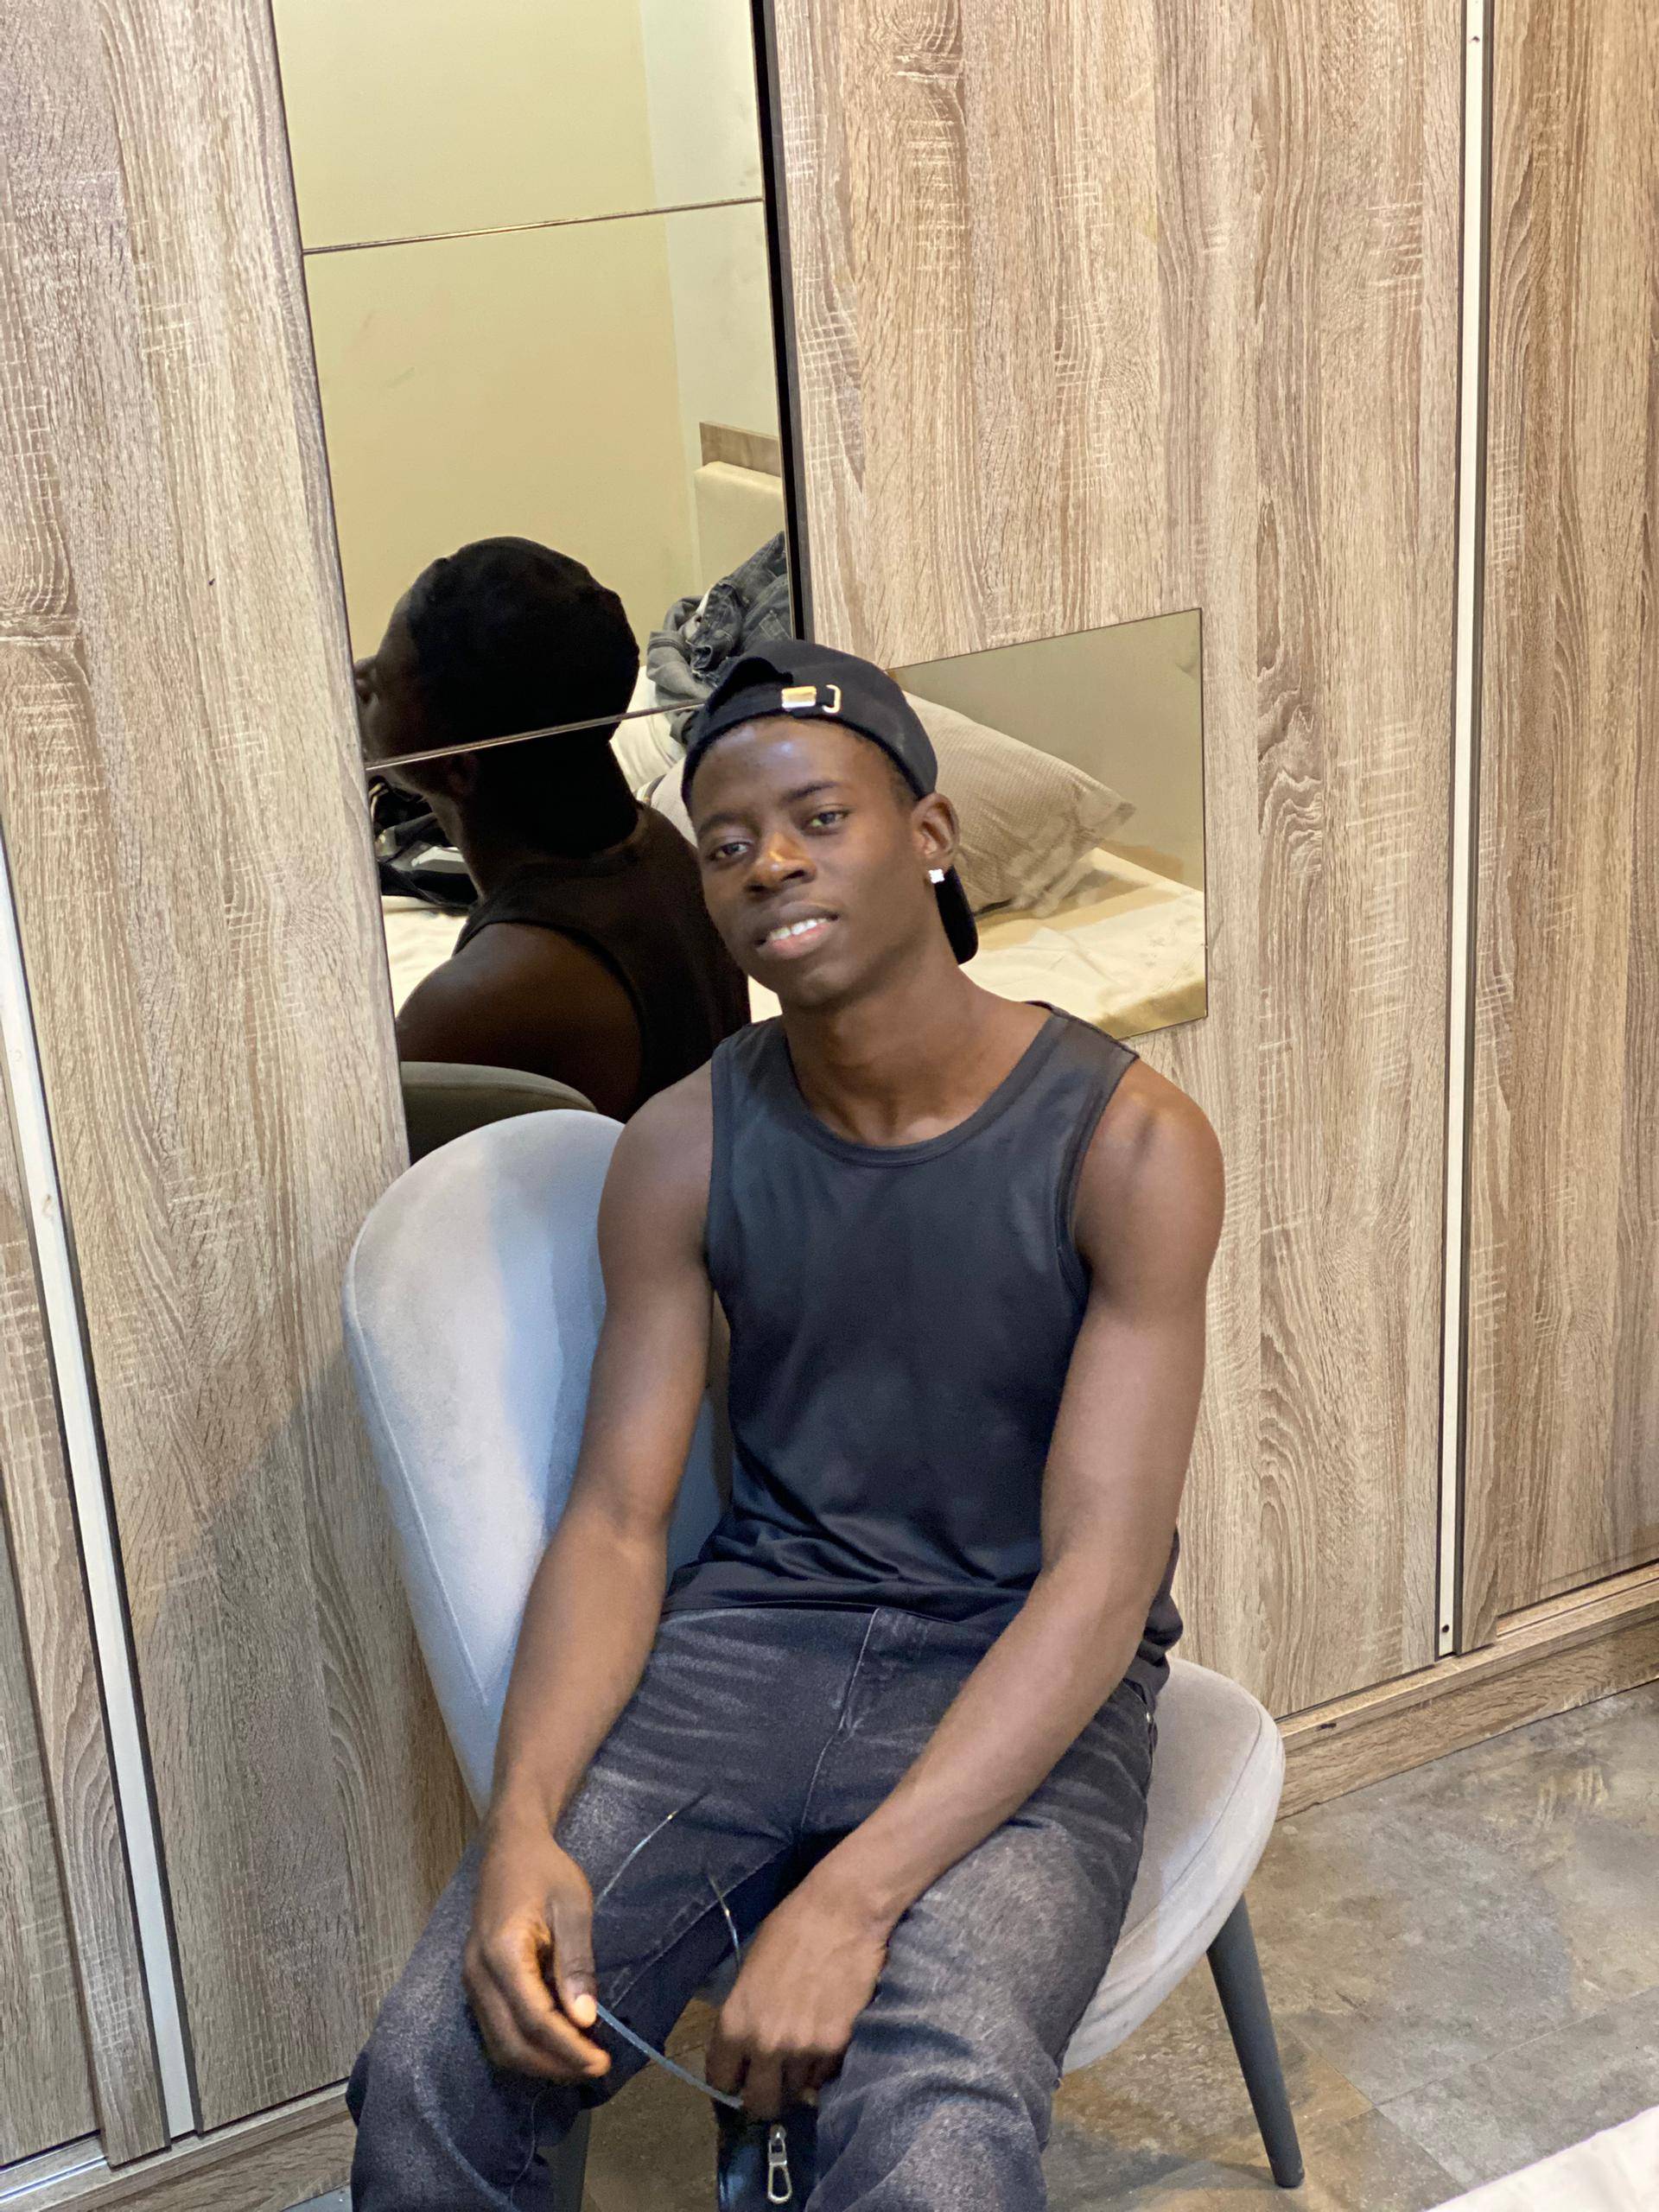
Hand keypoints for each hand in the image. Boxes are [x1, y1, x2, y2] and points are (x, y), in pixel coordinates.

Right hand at [463, 1805, 612, 2085]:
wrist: (510, 1846)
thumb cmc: (546, 1871)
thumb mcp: (572, 1906)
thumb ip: (576, 1962)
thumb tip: (586, 2019)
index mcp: (502, 1953)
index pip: (534, 2019)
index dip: (568, 2048)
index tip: (601, 2062)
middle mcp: (478, 1975)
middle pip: (512, 2043)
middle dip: (555, 2065)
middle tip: (595, 2068)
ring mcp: (471, 1982)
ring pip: (500, 2044)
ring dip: (540, 2062)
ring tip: (580, 2061)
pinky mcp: (476, 1985)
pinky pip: (497, 2030)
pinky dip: (527, 2046)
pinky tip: (558, 2043)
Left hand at [705, 1881, 889, 2119]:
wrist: (843, 1912)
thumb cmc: (791, 1928)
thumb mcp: (750, 1969)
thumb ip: (745, 2014)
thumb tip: (746, 2046)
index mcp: (735, 2022)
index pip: (720, 2081)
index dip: (730, 2080)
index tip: (739, 2075)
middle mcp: (766, 2045)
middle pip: (760, 2104)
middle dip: (764, 2095)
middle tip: (773, 2078)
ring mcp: (804, 2049)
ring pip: (797, 2091)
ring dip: (798, 2077)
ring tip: (804, 2048)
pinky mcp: (838, 2046)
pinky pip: (826, 2074)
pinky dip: (824, 2065)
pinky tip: (826, 2036)